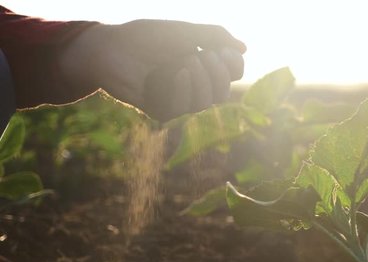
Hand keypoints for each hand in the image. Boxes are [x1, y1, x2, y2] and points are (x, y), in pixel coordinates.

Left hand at [59, 20, 245, 120]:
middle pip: (223, 92)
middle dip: (221, 74)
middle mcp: (191, 85)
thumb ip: (215, 36)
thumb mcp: (185, 32)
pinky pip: (183, 108)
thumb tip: (245, 48)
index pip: (231, 75)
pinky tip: (177, 73)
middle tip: (206, 55)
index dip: (234, 65)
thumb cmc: (145, 37)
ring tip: (188, 61)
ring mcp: (176, 100)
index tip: (225, 51)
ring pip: (206, 103)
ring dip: (203, 81)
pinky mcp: (160, 111)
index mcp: (200, 66)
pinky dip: (184, 88)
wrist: (109, 47)